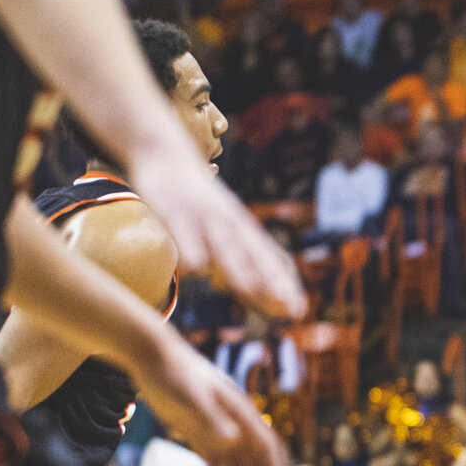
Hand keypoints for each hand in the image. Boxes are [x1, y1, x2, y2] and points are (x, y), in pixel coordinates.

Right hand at [125, 142, 307, 318]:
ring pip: (225, 242)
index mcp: (243, 229)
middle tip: (289, 307)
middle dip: (273, 281)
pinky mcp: (174, 209)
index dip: (284, 284)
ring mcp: (204, 216)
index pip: (269, 260)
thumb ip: (236, 256)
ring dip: (239, 266)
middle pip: (255, 255)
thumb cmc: (197, 201)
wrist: (166, 154)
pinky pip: (183, 230)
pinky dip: (190, 247)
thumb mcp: (223, 226)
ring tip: (250, 290)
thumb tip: (254, 291)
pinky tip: (196, 268)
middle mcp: (230, 223)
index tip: (299, 311)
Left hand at [129, 331, 287, 465]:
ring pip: (235, 465)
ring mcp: (216, 428)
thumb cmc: (174, 373)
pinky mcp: (197, 432)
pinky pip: (212, 463)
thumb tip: (232, 441)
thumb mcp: (192, 396)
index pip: (265, 445)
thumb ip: (211, 418)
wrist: (151, 355)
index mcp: (240, 412)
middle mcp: (233, 423)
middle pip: (253, 461)